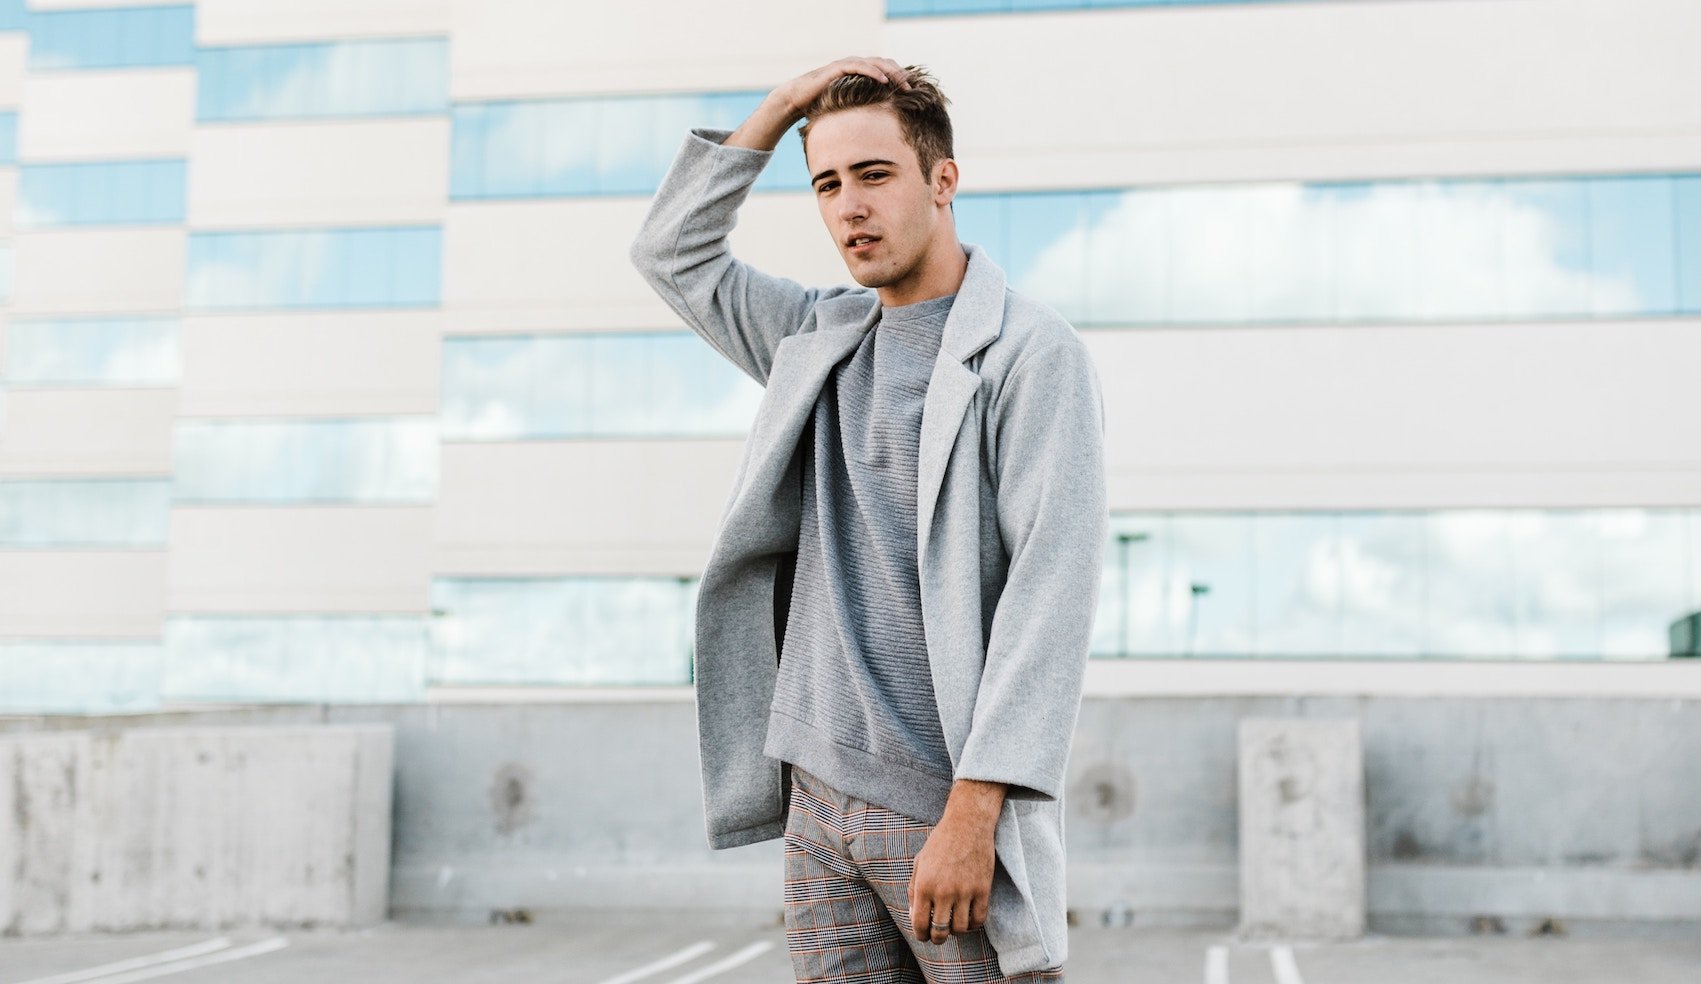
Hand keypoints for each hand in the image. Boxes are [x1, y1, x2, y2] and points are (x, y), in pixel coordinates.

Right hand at [777, 55, 913, 117]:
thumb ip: (860, 115)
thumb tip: (875, 136)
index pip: (885, 71)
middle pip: (885, 64)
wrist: (796, 100)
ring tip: (904, 83)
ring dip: (892, 72)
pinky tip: (885, 81)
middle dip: (901, 74)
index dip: (900, 79)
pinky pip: (860, 67)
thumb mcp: (846, 111)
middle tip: (914, 87)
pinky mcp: (837, 68)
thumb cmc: (820, 107)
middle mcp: (855, 66)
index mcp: (859, 74)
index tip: (914, 91)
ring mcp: (847, 65)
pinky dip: (873, 72)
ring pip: (876, 63)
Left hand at [907, 813, 994, 944]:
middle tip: (938, 936)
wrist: (967, 824)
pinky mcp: (983, 890)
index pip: (919, 923)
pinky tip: (969, 919)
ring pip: (961, 929)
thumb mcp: (919, 862)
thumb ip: (913, 889)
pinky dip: (974, 925)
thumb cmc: (940, 842)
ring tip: (954, 924)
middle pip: (940, 931)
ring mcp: (965, 891)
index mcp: (924, 885)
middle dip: (937, 938)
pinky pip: (979, 919)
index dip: (920, 935)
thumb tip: (914, 915)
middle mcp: (943, 891)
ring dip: (956, 931)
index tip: (923, 936)